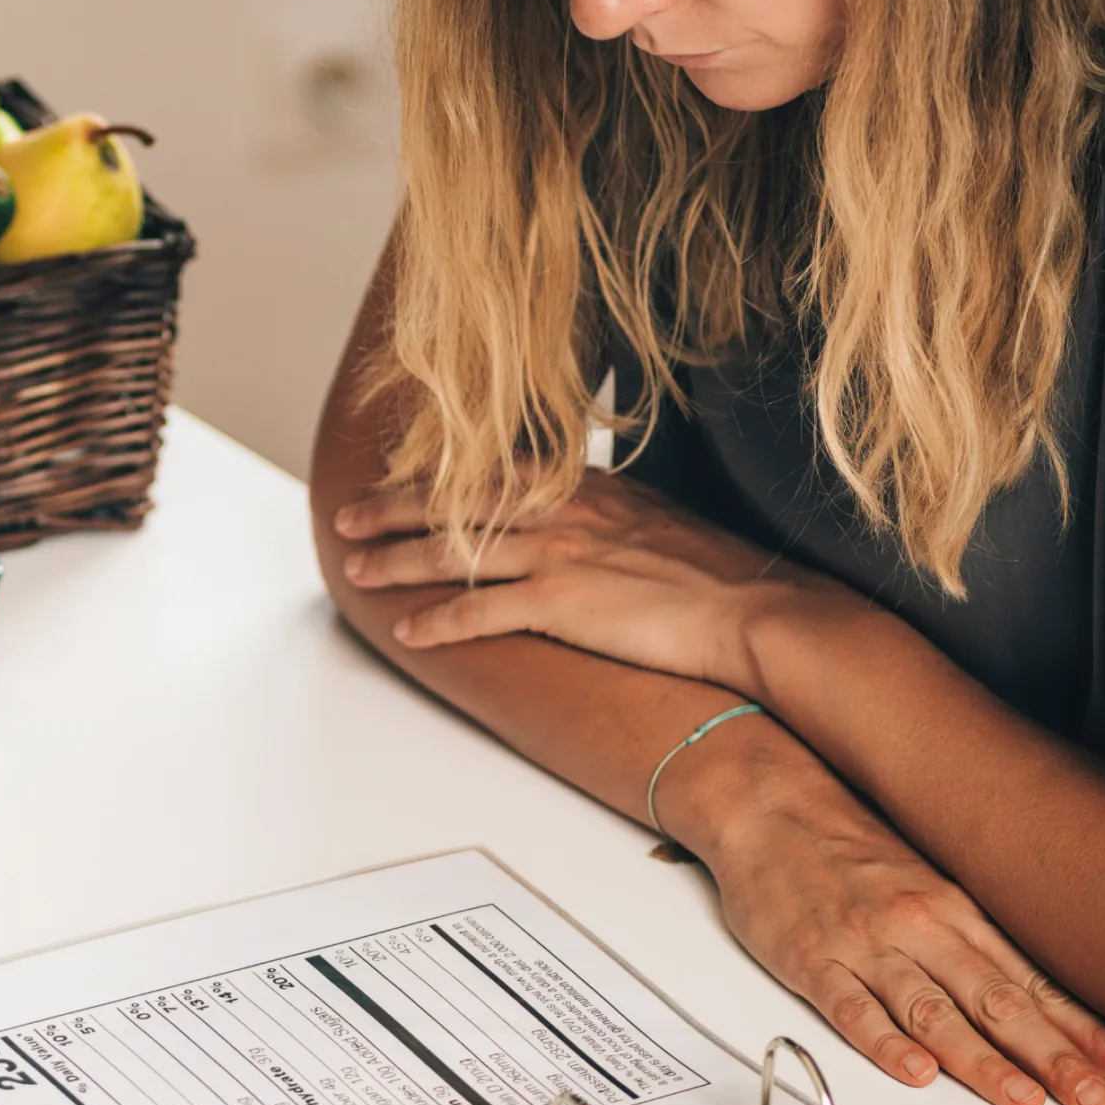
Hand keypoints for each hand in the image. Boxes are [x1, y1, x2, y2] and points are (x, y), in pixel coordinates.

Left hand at [333, 468, 847, 695]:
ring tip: (356, 572)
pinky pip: (480, 612)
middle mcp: (563, 511)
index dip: (436, 477)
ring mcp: (560, 554)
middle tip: (347, 518)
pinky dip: (438, 622)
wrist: (757, 609)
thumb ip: (606, 510)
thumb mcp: (654, 518)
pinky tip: (408, 631)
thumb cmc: (716, 573)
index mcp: (585, 486)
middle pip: (455, 503)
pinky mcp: (562, 603)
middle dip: (392, 509)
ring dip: (396, 562)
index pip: (491, 473)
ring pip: (452, 553)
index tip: (397, 479)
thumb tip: (581, 516)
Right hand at [674, 733, 1104, 1104]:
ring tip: (1021, 1098)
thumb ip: (976, 939)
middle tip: (1093, 1098)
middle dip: (1051, 1055)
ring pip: (930, 1009)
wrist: (766, 801)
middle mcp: (918, 927)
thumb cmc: (844, 845)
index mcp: (953, 911)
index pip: (1031, 982)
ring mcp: (863, 943)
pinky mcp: (807, 957)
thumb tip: (1040, 996)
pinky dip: (883, 1040)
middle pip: (995, 1000)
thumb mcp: (927, 880)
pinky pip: (848, 1005)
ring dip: (980, 1058)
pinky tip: (913, 1068)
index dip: (1081, 1030)